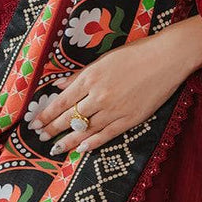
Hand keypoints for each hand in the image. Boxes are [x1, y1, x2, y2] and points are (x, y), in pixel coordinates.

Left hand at [28, 28, 193, 156]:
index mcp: (91, 77)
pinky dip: (92, 143)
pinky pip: (106, 135)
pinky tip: (81, 149)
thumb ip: (81, 75)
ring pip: (85, 130)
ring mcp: (114, 109)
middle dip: (52, 129)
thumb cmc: (136, 53)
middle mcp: (99, 95)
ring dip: (68, 140)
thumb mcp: (104, 59)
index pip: (61, 101)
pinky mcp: (129, 119)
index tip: (34, 123)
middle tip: (40, 138)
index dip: (46, 114)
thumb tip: (59, 84)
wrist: (166, 58)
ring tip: (56, 147)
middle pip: (69, 118)